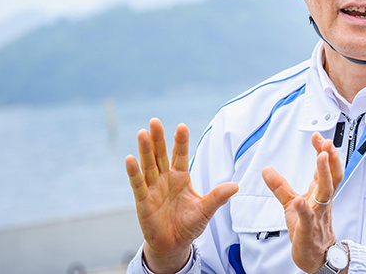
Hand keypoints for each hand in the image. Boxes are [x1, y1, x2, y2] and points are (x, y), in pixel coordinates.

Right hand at [125, 118, 238, 273]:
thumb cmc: (189, 225)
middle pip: (161, 155)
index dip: (181, 141)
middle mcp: (165, 179)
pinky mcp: (143, 201)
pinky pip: (138, 185)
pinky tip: (130, 158)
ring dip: (145, 150)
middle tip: (155, 121)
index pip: (180, 155)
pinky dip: (134, 172)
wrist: (173, 244)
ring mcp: (153, 188)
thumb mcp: (205, 210)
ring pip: (148, 165)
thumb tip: (236, 186)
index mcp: (181, 178)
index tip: (181, 126)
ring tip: (142, 133)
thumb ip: (217, 197)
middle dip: (158, 139)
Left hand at [262, 132, 344, 272]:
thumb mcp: (291, 203)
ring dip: (324, 174)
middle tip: (327, 143)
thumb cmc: (308, 229)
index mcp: (319, 194)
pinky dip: (304, 210)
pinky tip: (298, 201)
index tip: (318, 137)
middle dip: (331, 158)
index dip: (323, 152)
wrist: (317, 256)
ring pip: (326, 193)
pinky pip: (308, 219)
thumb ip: (280, 186)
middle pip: (333, 176)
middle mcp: (322, 202)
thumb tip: (266, 170)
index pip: (325, 168)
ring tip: (320, 158)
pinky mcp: (308, 230)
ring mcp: (317, 215)